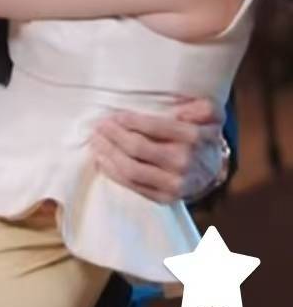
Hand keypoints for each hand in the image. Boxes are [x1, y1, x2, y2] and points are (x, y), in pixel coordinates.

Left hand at [91, 98, 225, 203]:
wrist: (211, 171)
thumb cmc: (201, 137)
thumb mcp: (211, 117)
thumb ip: (203, 108)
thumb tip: (182, 111)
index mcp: (194, 138)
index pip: (155, 127)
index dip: (130, 121)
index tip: (115, 115)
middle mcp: (184, 162)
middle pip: (137, 148)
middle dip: (114, 135)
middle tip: (100, 126)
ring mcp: (174, 184)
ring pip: (131, 169)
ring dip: (108, 154)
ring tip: (96, 141)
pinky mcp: (164, 198)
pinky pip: (132, 186)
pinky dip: (113, 172)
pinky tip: (102, 160)